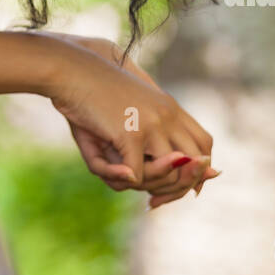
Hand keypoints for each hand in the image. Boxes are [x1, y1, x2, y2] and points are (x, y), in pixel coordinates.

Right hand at [40, 30, 219, 202]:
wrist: (70, 72)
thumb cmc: (91, 96)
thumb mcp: (124, 118)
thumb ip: (144, 142)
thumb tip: (150, 175)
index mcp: (170, 108)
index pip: (204, 144)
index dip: (198, 171)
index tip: (179, 189)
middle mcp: (168, 115)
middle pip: (195, 164)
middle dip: (178, 189)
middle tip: (153, 202)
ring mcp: (153, 124)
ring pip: (169, 174)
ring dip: (148, 186)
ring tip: (126, 180)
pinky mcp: (132, 133)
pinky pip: (137, 175)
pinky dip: (122, 179)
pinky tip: (112, 171)